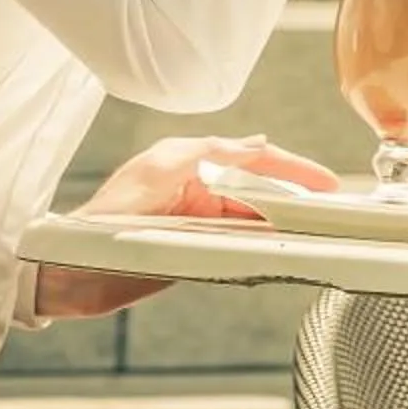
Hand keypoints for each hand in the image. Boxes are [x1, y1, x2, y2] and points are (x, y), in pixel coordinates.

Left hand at [33, 136, 341, 319]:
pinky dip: (264, 248)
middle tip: (335, 208)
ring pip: (255, 221)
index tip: (325, 181)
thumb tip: (255, 143)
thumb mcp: (159, 168)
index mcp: (191, 165)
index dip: (292, 170)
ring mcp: (199, 225)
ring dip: (286, 223)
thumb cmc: (106, 213)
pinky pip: (239, 248)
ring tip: (320, 229)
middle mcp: (199, 193)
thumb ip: (208, 153)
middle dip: (299, 196)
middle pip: (261, 193)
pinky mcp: (195, 254)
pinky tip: (285, 250)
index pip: (253, 162)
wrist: (72, 265)